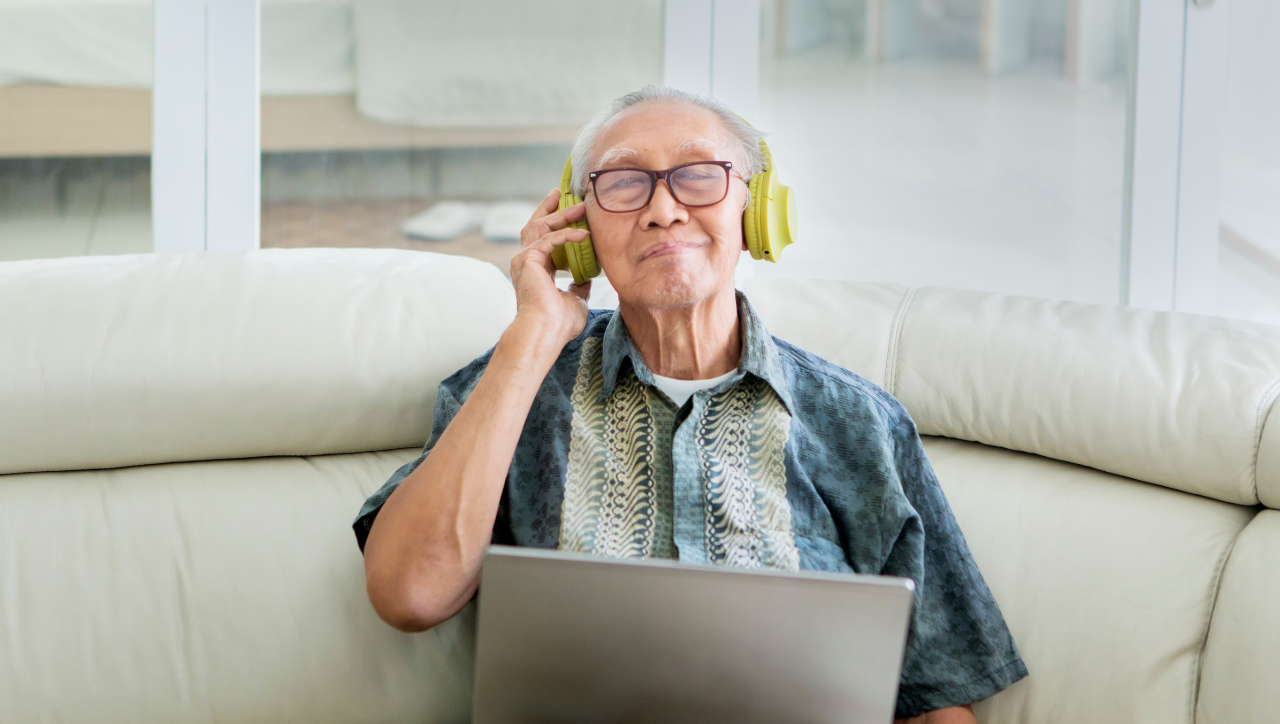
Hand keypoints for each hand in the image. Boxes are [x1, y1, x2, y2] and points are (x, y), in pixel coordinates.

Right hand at [510, 188, 592, 345]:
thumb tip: (587, 277)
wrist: (545, 332)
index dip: (555, 225)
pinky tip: (584, 234)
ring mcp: (523, 260)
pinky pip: (549, 239)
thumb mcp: (575, 299)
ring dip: (560, 214)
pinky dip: (567, 234)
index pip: (543, 240)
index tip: (569, 213)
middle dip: (551, 209)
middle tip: (564, 194)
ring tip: (579, 206)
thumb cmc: (559, 323)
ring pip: (540, 226)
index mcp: (535, 271)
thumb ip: (579, 285)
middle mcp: (525, 262)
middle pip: (535, 226)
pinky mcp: (528, 259)